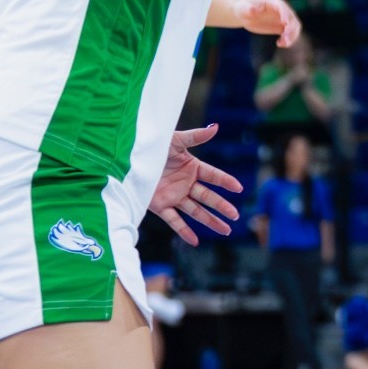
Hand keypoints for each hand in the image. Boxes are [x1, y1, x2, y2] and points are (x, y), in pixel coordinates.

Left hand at [149, 125, 244, 246]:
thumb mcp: (174, 140)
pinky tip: (195, 241)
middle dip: (222, 207)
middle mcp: (185, 183)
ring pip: (196, 211)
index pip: (213, 176)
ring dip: (210, 221)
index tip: (239, 188)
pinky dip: (184, 231)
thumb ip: (196, 136)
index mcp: (191, 167)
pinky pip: (174, 221)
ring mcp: (174, 196)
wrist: (128, 159)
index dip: (226, 181)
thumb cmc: (152, 146)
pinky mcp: (161, 206)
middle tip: (235, 216)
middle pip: (208, 197)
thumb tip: (216, 127)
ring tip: (225, 231)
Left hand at [236, 0, 301, 47]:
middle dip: (291, 28)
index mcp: (274, 2)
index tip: (285, 23)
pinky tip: (280, 44)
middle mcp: (282, 9)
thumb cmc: (243, 9)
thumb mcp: (244, 8)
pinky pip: (290, 34)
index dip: (285, 14)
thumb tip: (253, 9)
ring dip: (292, 36)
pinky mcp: (282, 27)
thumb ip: (249, 8)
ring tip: (283, 43)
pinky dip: (288, 40)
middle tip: (284, 38)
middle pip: (292, 18)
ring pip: (295, 27)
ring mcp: (283, 18)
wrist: (245, 14)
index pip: (283, 7)